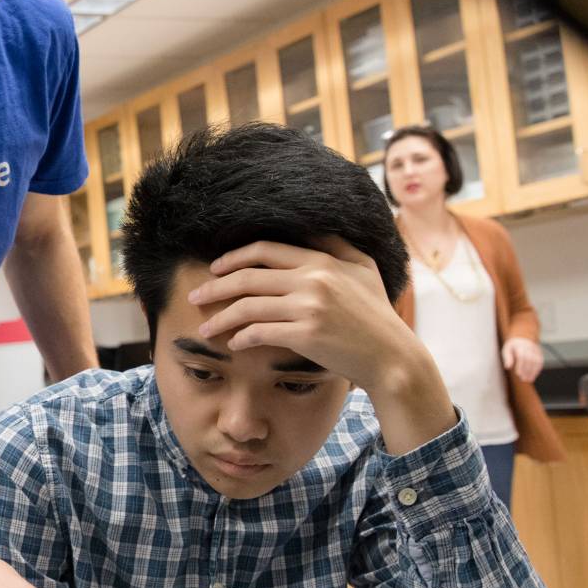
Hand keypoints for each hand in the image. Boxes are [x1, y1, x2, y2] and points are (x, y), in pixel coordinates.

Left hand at [191, 239, 418, 391]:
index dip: (232, 258)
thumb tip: (307, 230)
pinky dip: (241, 338)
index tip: (214, 269)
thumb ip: (335, 246)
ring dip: (220, 319)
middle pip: (247, 277)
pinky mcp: (305, 334)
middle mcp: (313, 278)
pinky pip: (259, 333)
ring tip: (205, 330)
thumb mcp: (363, 269)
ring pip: (248, 307)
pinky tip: (234, 344)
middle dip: (214, 287)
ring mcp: (309, 306)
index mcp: (322, 260)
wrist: (392, 357)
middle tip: (195, 297)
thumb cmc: (376, 314)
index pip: (264, 250)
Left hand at [501, 337, 542, 382]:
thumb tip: (507, 367)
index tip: (518, 374)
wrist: (522, 338)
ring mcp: (536, 350)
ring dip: (533, 372)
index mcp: (520, 346)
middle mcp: (529, 347)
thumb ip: (507, 358)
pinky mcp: (540, 353)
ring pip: (537, 362)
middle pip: (530, 360)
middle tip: (523, 379)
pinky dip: (537, 370)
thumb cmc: (513, 346)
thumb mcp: (506, 349)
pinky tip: (533, 376)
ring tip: (528, 380)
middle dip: (527, 370)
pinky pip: (540, 362)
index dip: (521, 366)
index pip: (522, 356)